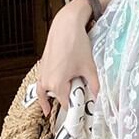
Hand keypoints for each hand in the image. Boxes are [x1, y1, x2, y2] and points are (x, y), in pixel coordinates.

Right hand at [35, 0, 99, 116]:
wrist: (66, 26)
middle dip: (66, 100)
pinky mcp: (42, 66)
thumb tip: (98, 96)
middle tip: (76, 101)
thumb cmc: (77, 45)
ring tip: (49, 110)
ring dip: (49, 99)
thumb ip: (94, 84)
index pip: (66, 105)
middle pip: (57, 98)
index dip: (75, 109)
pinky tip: (46, 94)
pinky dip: (43, 91)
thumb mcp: (89, 67)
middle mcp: (47, 81)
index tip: (82, 113)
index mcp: (58, 84)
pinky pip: (41, 84)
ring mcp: (42, 74)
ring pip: (45, 93)